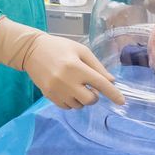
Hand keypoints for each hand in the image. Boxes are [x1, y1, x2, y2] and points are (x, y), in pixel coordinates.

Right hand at [0, 17, 124, 108]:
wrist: (32, 51)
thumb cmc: (60, 47)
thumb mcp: (81, 50)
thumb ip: (97, 66)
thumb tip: (111, 81)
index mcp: (76, 67)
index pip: (100, 83)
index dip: (113, 93)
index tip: (122, 102)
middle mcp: (66, 81)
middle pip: (90, 100)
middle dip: (94, 95)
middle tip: (89, 86)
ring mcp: (56, 90)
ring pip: (78, 105)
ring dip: (82, 99)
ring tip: (76, 86)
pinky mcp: (48, 96)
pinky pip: (67, 107)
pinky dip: (72, 102)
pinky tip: (68, 90)